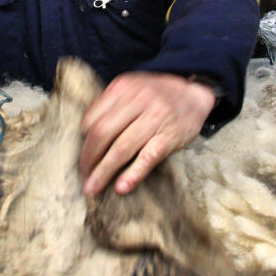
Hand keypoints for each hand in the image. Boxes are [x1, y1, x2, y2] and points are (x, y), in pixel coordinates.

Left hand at [79, 72, 214, 196]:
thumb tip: (86, 133)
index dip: (83, 140)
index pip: (92, 117)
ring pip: (121, 149)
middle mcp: (137, 101)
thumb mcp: (132, 88)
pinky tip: (121, 188)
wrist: (193, 93)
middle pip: (102, 133)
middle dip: (88, 158)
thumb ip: (111, 104)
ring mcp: (154, 119)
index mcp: (123, 88)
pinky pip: (147, 158)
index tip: (82, 155)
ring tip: (93, 188)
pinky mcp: (169, 137)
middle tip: (84, 176)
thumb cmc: (157, 94)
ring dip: (103, 172)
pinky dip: (132, 175)